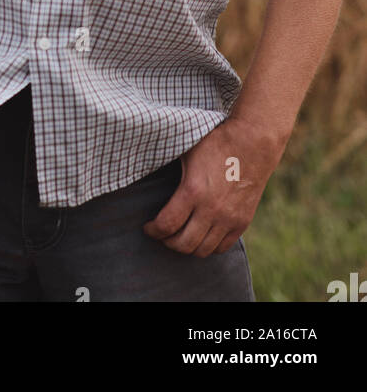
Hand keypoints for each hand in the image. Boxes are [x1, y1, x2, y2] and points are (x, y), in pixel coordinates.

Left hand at [142, 118, 283, 255]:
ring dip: (187, 247)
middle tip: (162, 234)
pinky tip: (200, 235)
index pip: (166, 224)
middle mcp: (212, 209)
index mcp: (193, 190)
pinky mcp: (242, 222)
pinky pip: (221, 248)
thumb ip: (167, 163)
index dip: (153, 230)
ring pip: (202, 250)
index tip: (148, 227)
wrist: (253, 143)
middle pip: (183, 244)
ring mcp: (229, 218)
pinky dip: (208, 247)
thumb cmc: (215, 142)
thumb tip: (140, 164)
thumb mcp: (186, 149)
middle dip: (167, 242)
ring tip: (180, 236)